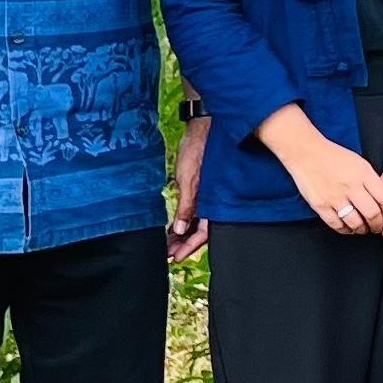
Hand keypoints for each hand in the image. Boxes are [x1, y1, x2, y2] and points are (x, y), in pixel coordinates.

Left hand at [169, 116, 210, 262]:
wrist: (203, 125)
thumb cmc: (199, 148)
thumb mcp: (188, 179)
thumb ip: (187, 206)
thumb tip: (181, 230)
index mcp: (214, 200)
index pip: (204, 233)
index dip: (190, 247)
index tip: (176, 257)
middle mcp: (213, 200)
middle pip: (201, 231)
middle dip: (184, 244)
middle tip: (169, 254)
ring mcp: (209, 194)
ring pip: (198, 221)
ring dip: (183, 234)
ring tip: (168, 243)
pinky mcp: (203, 186)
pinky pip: (196, 209)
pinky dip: (186, 220)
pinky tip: (175, 226)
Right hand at [279, 125, 382, 236]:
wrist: (306, 153)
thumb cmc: (333, 156)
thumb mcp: (360, 163)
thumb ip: (372, 180)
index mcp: (363, 174)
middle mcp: (350, 186)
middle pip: (373, 214)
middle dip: (379, 224)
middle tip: (380, 226)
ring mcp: (335, 197)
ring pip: (356, 223)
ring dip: (363, 229)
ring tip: (365, 228)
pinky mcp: (321, 205)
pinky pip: (336, 224)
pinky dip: (345, 230)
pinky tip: (349, 227)